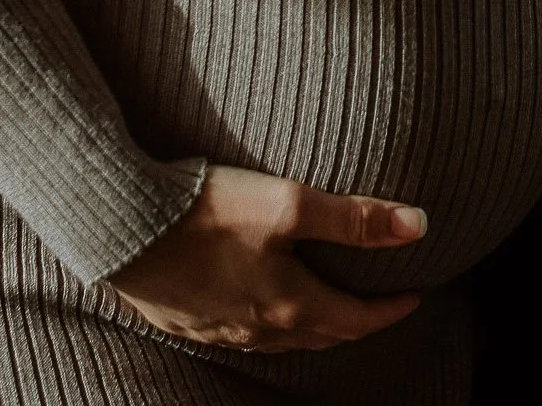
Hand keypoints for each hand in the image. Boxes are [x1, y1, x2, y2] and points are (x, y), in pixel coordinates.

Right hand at [109, 162, 425, 353]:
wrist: (122, 226)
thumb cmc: (207, 210)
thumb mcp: (288, 203)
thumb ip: (353, 217)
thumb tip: (418, 225)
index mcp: (288, 305)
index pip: (355, 320)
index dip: (390, 309)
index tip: (415, 295)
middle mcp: (258, 328)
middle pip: (321, 335)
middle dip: (355, 321)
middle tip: (378, 302)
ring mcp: (220, 330)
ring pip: (283, 339)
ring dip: (314, 325)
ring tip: (330, 302)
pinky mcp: (189, 320)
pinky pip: (245, 334)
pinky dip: (272, 323)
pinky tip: (264, 303)